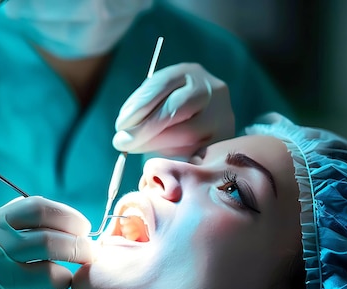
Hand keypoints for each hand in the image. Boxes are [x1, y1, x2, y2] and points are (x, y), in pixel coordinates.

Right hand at [0, 196, 93, 288]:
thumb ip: (14, 220)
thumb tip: (62, 215)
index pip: (37, 209)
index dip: (68, 217)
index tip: (81, 227)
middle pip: (50, 242)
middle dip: (79, 247)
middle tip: (89, 252)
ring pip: (51, 276)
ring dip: (64, 278)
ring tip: (58, 278)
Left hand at [113, 62, 234, 157]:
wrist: (206, 118)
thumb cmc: (169, 109)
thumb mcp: (157, 99)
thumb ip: (142, 109)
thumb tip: (125, 133)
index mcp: (189, 72)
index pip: (162, 84)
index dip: (139, 106)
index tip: (120, 125)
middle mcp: (211, 89)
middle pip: (175, 109)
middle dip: (145, 130)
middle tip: (122, 143)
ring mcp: (222, 115)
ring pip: (186, 134)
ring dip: (156, 145)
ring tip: (137, 148)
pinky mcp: (225, 139)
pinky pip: (196, 152)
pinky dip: (173, 157)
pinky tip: (160, 158)